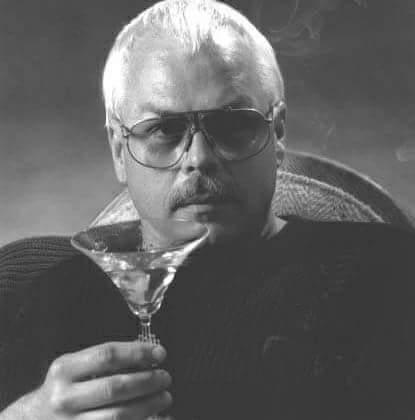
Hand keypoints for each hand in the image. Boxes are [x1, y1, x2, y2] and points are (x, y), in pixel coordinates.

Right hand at [1, 341, 171, 419]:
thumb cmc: (64, 389)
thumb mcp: (74, 367)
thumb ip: (104, 361)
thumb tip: (148, 356)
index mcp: (65, 370)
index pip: (107, 355)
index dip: (137, 353)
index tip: (160, 354)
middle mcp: (65, 398)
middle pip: (115, 387)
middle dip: (147, 382)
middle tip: (166, 378)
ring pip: (117, 416)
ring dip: (147, 406)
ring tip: (165, 397)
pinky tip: (156, 418)